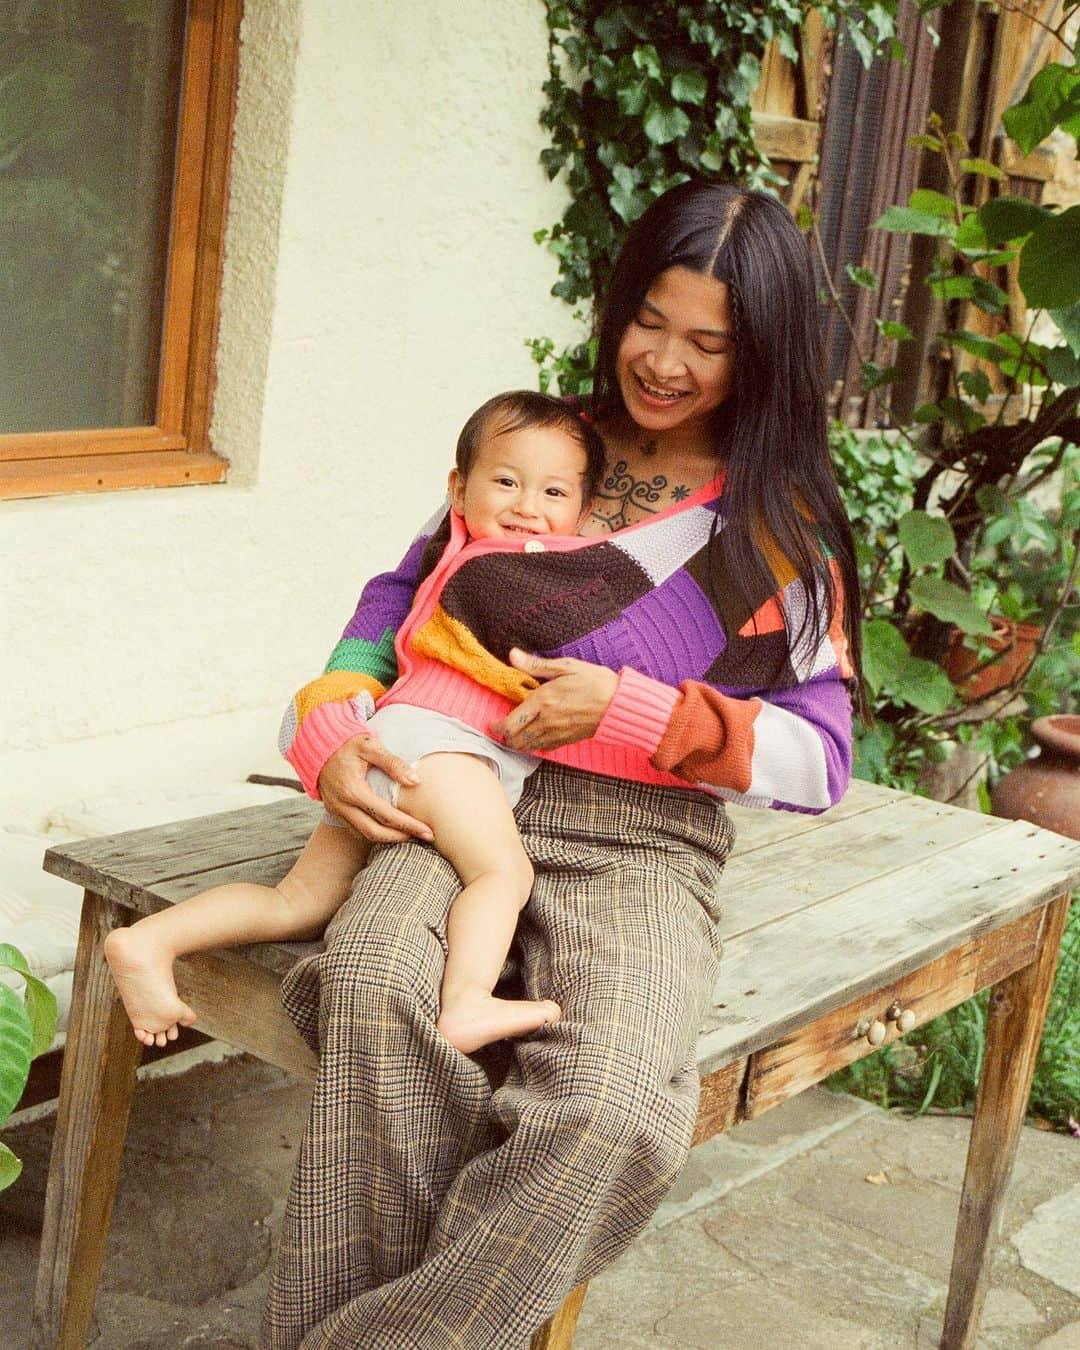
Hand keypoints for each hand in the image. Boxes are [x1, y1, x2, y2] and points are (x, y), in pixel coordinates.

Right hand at [317, 733, 434, 843]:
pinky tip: (390, 831)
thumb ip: (393, 763)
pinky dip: (374, 834)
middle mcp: (342, 804)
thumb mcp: (370, 746)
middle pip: (375, 832)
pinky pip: (355, 830)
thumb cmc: (347, 743)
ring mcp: (336, 810)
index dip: (409, 825)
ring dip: (388, 839)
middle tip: (425, 838)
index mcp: (353, 790)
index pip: (386, 815)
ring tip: (411, 836)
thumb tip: (415, 780)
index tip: (428, 831)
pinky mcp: (334, 811)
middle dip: (401, 837)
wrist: (318, 745)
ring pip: (364, 834)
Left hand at [491, 649, 617, 751]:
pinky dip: (533, 746)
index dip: (496, 726)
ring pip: (527, 747)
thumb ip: (536, 664)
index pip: (510, 722)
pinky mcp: (566, 741)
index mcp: (543, 701)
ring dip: (517, 743)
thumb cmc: (595, 682)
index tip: (492, 722)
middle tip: (500, 729)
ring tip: (514, 734)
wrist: (619, 705)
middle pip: (515, 739)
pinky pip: (543, 750)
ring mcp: (557, 734)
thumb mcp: (566, 666)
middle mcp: (547, 721)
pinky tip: (534, 737)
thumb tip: (513, 655)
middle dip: (504, 737)